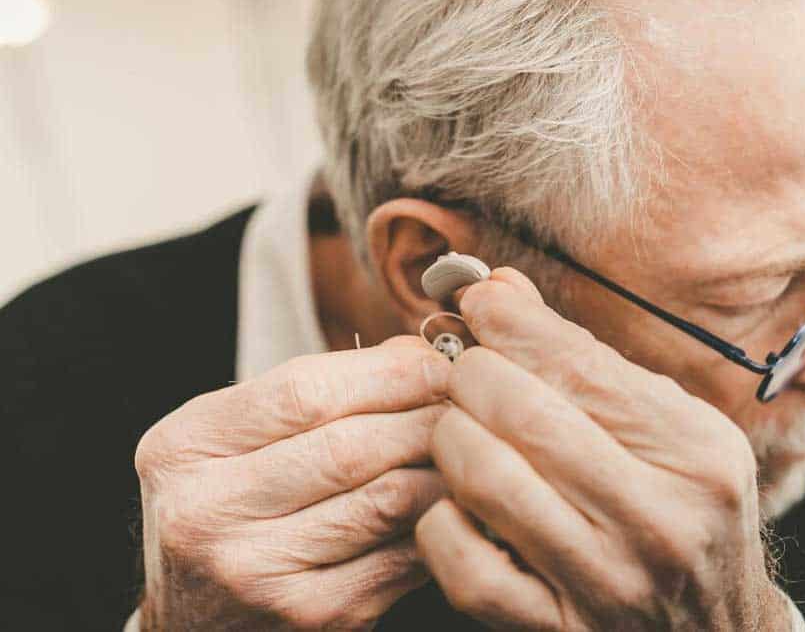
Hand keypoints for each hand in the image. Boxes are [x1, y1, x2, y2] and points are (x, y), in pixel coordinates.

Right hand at [135, 337, 450, 629]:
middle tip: (467, 402)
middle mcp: (209, 513)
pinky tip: (450, 500)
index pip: (304, 392)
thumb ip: (312, 390)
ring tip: (468, 445)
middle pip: (351, 447)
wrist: (181, 619)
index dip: (387, 372)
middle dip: (427, 415)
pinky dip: (436, 520)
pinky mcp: (312, 616)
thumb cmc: (220, 507)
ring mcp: (259, 572)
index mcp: (185, 447)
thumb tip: (412, 355)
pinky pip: (401, 555)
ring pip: (388, 500)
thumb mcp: (232, 436)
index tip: (434, 363)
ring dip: (442, 466)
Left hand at [415, 269, 789, 630]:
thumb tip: (498, 289)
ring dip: (451, 436)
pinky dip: (442, 520)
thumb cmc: (683, 512)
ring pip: (486, 477)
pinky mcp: (556, 629)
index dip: (512, 323)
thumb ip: (588, 361)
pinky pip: (463, 563)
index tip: (479, 301)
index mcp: (696, 453)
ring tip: (460, 427)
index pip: (581, 365)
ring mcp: (606, 582)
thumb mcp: (669, 432)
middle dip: (472, 374)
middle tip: (466, 371)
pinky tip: (459, 505)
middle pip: (524, 412)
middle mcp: (658, 518)